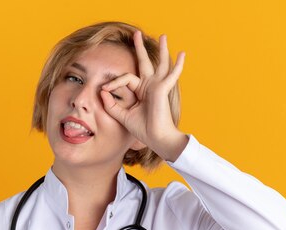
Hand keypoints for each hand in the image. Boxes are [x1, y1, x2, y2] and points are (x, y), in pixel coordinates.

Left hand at [100, 30, 186, 159]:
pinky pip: (171, 74)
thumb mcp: (122, 116)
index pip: (126, 78)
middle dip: (140, 48)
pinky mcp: (163, 88)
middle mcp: (150, 86)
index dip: (114, 82)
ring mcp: (158, 86)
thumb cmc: (143, 129)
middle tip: (137, 34)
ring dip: (162, 50)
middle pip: (145, 62)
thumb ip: (112, 105)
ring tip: (164, 36)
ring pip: (160, 64)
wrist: (156, 139)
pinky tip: (183, 54)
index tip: (104, 89)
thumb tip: (103, 91)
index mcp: (141, 91)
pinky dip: (178, 65)